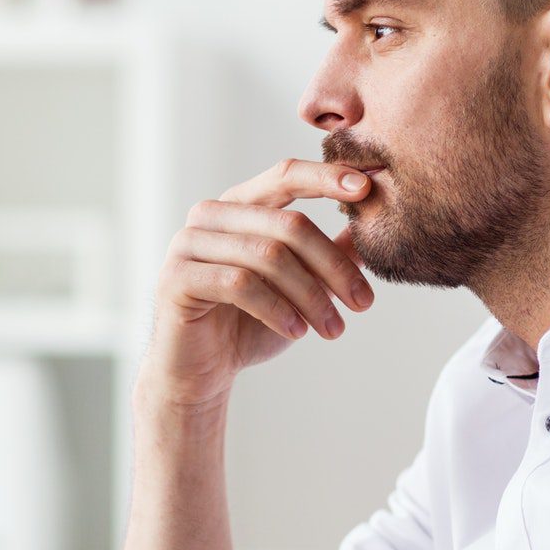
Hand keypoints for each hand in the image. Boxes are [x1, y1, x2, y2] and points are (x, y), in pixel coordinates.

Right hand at [140, 159, 375, 410]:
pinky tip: (297, 332)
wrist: (200, 373)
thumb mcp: (299, 288)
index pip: (286, 176)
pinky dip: (277, 309)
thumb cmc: (249, 325)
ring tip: (333, 329)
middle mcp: (210, 215)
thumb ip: (328, 256)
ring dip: (311, 296)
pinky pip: (240, 283)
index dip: (326, 177)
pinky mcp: (176, 277)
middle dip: (334, 266)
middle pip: (288, 224)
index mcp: (240, 206)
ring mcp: (188, 243)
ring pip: (269, 255)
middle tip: (364, 304)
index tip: (368, 189)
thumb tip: (372, 227)